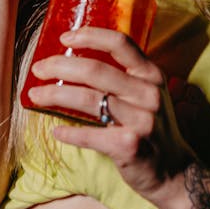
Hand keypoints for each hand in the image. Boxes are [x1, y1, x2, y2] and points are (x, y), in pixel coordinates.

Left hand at [28, 26, 193, 200]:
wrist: (174, 172)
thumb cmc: (151, 129)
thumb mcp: (146, 96)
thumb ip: (123, 78)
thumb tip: (75, 63)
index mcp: (151, 75)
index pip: (120, 43)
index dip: (90, 36)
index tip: (65, 38)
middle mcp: (148, 94)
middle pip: (95, 71)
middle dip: (59, 66)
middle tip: (38, 69)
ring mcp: (140, 120)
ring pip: (87, 100)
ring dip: (54, 95)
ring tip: (35, 96)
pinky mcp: (129, 146)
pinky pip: (89, 135)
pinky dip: (69, 133)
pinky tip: (56, 131)